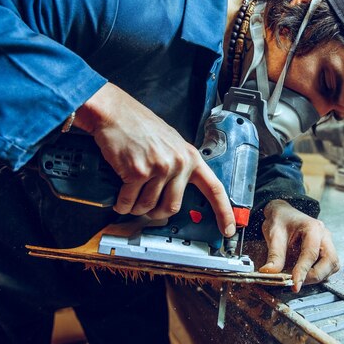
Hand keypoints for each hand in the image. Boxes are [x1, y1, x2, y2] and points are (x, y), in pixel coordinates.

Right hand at [73, 82, 235, 236]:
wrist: (116, 114)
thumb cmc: (140, 128)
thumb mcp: (171, 143)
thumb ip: (179, 166)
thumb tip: (178, 194)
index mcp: (190, 157)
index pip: (215, 188)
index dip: (223, 212)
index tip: (227, 229)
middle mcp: (179, 163)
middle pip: (173, 207)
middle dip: (156, 213)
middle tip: (146, 207)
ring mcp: (160, 167)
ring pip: (149, 207)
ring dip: (136, 207)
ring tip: (130, 194)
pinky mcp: (138, 171)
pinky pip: (129, 202)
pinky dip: (122, 204)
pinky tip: (119, 196)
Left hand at [258, 199, 338, 291]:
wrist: (283, 214)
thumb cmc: (280, 220)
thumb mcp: (274, 235)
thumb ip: (274, 255)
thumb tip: (269, 273)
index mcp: (312, 228)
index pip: (311, 253)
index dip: (303, 271)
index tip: (295, 284)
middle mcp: (324, 235)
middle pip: (330, 261)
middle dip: (315, 275)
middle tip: (297, 282)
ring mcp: (327, 243)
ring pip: (332, 266)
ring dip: (318, 276)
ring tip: (299, 278)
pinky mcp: (325, 251)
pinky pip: (328, 267)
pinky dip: (318, 274)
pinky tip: (305, 274)